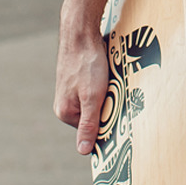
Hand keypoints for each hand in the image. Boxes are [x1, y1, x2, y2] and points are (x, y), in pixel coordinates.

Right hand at [54, 28, 108, 155]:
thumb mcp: (92, 97)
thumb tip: (83, 151)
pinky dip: (105, 81)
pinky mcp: (79, 78)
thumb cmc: (86, 64)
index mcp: (66, 112)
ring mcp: (72, 90)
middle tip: (115, 90)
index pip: (92, 130)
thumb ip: (89, 124)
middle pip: (95, 114)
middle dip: (108, 104)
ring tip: (111, 78)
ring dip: (108, 92)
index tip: (119, 115)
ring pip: (97, 99)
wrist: (81, 32)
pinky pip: (96, 86)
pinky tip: (108, 71)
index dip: (107, 122)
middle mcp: (66, 103)